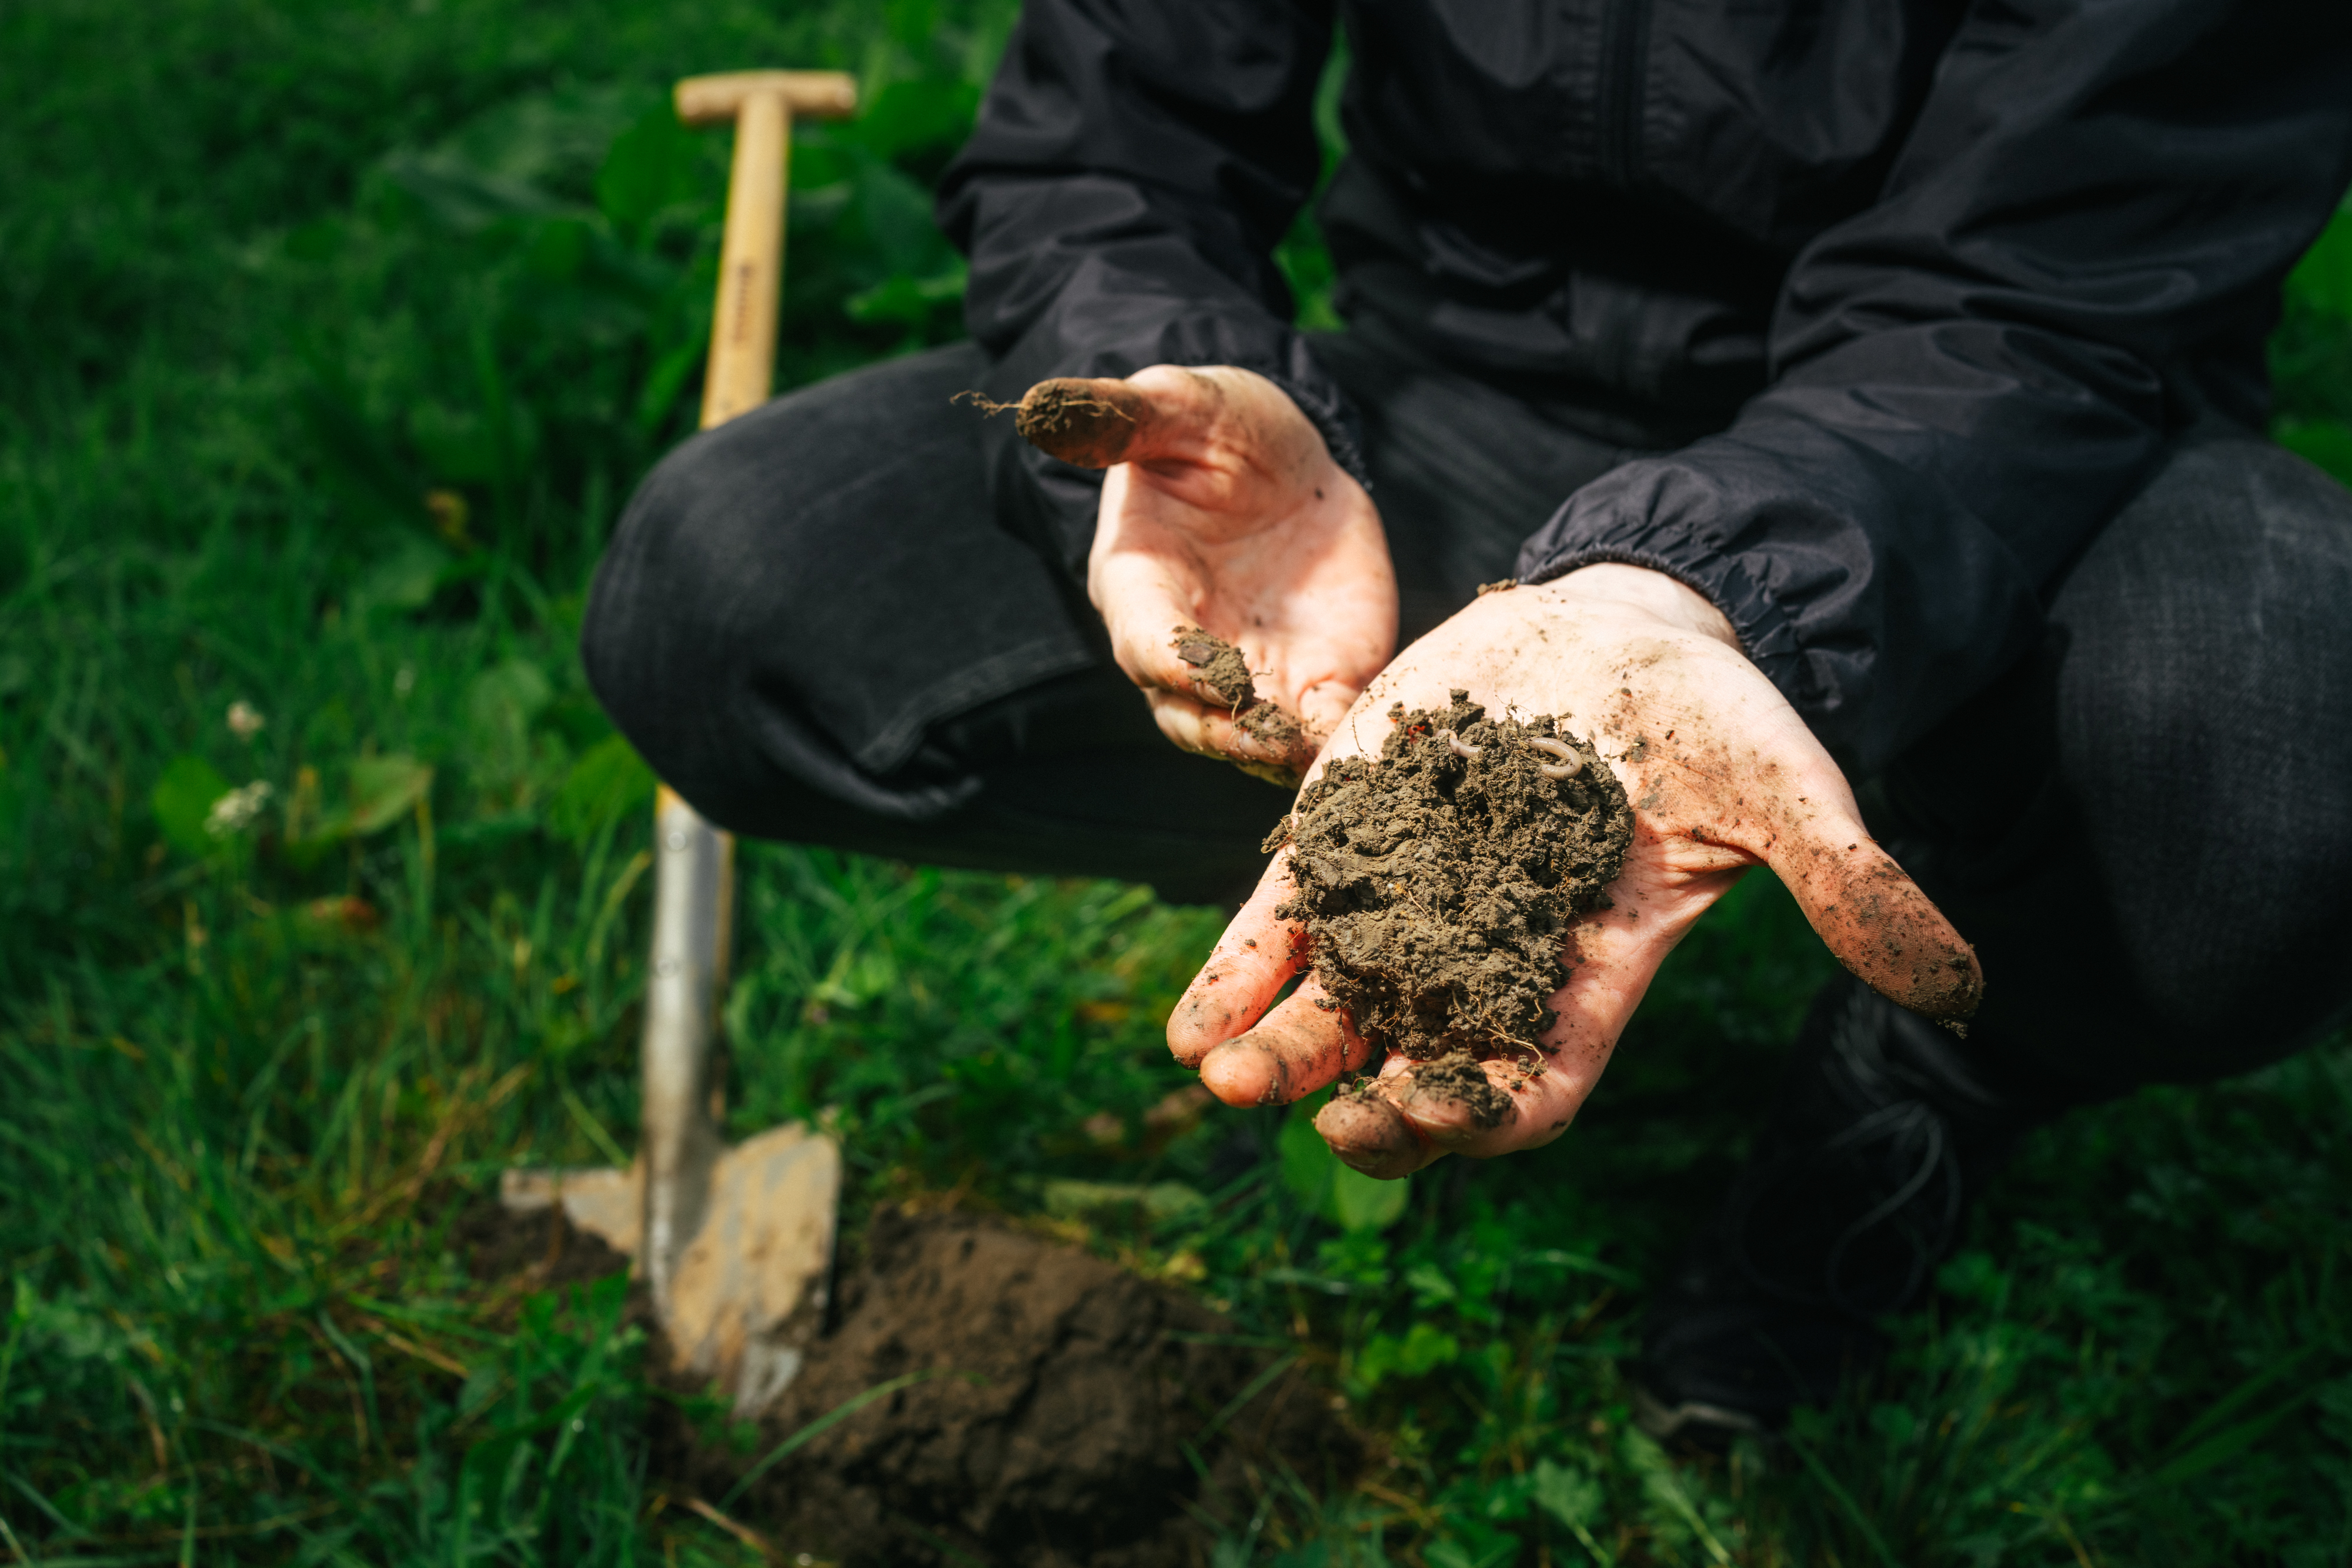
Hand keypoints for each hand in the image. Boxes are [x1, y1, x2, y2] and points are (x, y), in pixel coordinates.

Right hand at [1017, 366, 1396, 785]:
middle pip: (1187, 714)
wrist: (1289, 462)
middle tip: (1278, 736)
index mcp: (1139, 581)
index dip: (1174, 664)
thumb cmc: (1218, 427)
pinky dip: (1335, 739)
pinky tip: (1367, 736)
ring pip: (1247, 739)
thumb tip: (1041, 410)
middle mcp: (1183, 642)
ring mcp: (1246, 670)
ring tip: (1325, 749)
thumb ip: (1125, 416)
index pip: (1141, 640)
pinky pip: (1314, 726)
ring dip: (1281, 753)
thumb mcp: (1181, 405)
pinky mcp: (1307, 679)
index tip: (1218, 676)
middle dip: (1229, 732)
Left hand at [1165, 564, 1982, 1176]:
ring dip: (1276, 1045)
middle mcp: (1488, 959)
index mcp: (1588, 978)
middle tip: (1295, 1111)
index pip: (1526, 1085)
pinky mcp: (1355, 834)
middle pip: (1412, 1061)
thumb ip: (1848, 889)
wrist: (1635, 629)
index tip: (1412, 1120)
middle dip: (1353, 1097)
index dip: (1470, 1116)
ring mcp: (1413, 901)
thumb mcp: (1787, 797)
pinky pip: (1290, 921)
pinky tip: (1191, 1018)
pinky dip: (1244, 968)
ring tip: (1215, 1070)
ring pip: (1335, 1005)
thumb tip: (1958, 987)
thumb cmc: (1715, 724)